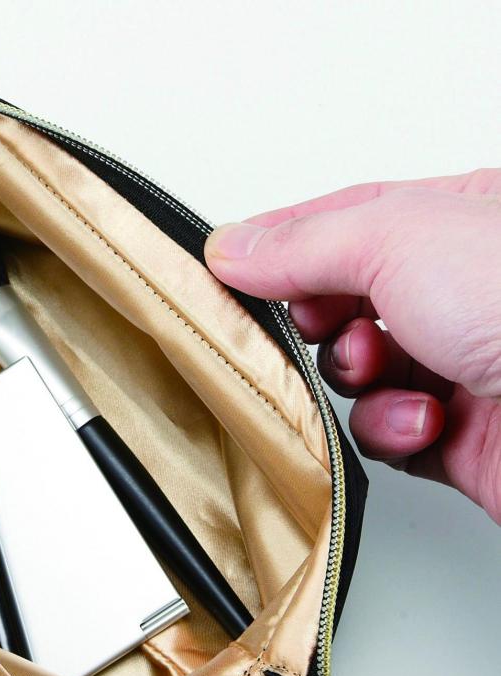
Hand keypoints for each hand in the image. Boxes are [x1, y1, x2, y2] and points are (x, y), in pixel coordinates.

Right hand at [204, 169, 500, 523]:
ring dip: (358, 381)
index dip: (284, 244)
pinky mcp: (459, 434)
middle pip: (342, 305)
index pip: (343, 223)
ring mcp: (458, 364)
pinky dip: (391, 429)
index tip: (234, 268)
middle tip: (315, 323)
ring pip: (357, 376)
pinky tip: (426, 419)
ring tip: (385, 371)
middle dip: (320, 322)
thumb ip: (304, 243)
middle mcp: (458, 292)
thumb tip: (234, 246)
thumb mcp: (397, 238)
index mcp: (455, 223)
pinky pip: (387, 432)